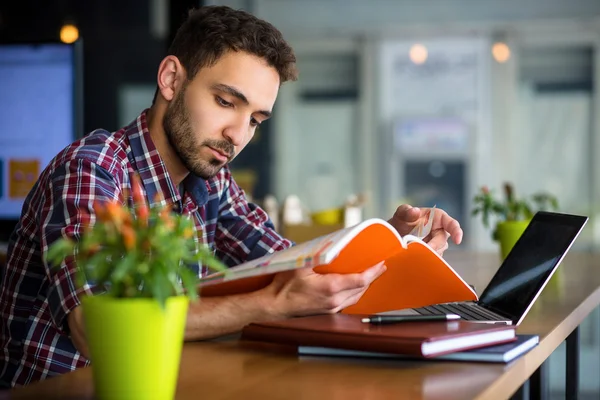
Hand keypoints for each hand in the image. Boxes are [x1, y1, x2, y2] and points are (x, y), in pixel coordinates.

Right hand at [265, 262, 386, 317]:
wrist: (274, 305)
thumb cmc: (284, 285)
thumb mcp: (300, 264)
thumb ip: (318, 256)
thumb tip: (333, 247)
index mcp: (330, 288)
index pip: (360, 280)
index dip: (373, 272)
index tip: (381, 264)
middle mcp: (334, 301)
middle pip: (361, 289)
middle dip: (372, 278)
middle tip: (379, 267)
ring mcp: (332, 308)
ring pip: (356, 298)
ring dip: (364, 286)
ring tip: (370, 275)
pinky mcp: (328, 312)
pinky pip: (347, 302)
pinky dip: (354, 293)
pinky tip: (353, 286)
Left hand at [388, 204, 462, 254]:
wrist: (395, 234)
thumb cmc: (402, 221)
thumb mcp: (402, 214)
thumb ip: (406, 211)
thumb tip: (414, 211)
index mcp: (438, 218)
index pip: (451, 224)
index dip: (456, 231)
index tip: (458, 240)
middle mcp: (440, 231)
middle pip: (442, 241)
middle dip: (433, 246)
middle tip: (421, 249)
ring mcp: (437, 244)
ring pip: (438, 251)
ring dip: (427, 253)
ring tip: (412, 251)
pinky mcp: (433, 254)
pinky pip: (433, 259)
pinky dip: (425, 259)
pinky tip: (415, 257)